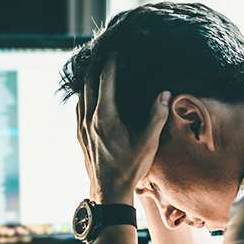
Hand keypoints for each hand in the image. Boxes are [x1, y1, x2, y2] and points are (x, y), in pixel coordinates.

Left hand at [76, 56, 169, 204]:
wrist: (109, 192)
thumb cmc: (130, 168)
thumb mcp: (148, 142)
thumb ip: (156, 116)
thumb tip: (164, 94)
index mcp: (105, 117)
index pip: (105, 81)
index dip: (110, 63)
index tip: (114, 51)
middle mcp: (90, 119)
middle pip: (88, 84)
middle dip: (95, 67)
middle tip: (102, 53)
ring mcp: (82, 128)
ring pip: (81, 96)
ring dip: (87, 81)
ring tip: (94, 70)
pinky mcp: (80, 136)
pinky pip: (79, 109)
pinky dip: (83, 96)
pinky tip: (89, 97)